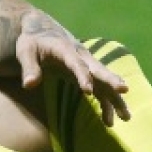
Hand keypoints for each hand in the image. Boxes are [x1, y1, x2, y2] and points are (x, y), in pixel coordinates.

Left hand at [15, 12, 130, 126]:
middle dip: (111, 80)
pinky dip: (106, 103)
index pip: (76, 63)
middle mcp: (81, 56)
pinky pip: (100, 89)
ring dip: (115, 97)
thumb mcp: (25, 51)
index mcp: (65, 49)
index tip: (88, 91)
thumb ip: (29, 67)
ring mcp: (86, 65)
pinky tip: (109, 120)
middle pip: (98, 69)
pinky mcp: (87, 73)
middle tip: (123, 90)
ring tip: (126, 117)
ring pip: (104, 81)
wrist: (42, 31)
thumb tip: (29, 85)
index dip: (82, 76)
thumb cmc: (32, 42)